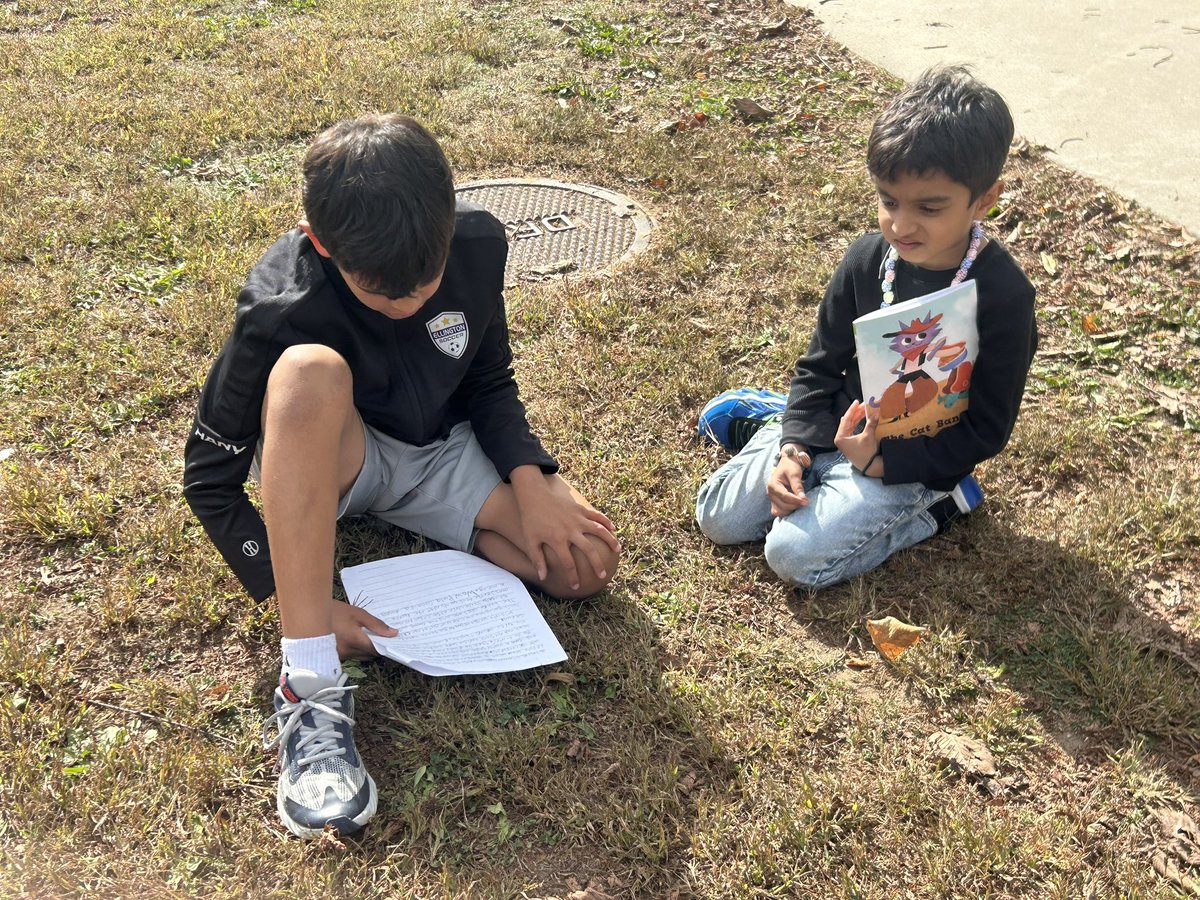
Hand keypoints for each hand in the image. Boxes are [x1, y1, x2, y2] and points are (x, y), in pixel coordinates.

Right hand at [331, 601, 397, 659]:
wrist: (311, 614)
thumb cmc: (335, 611)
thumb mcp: (358, 614)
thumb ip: (376, 625)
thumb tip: (393, 633)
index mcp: (354, 640)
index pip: (376, 650)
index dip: (386, 646)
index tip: (393, 641)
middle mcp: (347, 652)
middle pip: (369, 655)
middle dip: (378, 648)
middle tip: (383, 637)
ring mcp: (340, 655)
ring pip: (361, 657)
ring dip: (368, 650)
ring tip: (371, 637)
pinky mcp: (335, 656)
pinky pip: (353, 656)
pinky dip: (358, 650)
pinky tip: (359, 639)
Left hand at [510, 469, 619, 590]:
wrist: (534, 495)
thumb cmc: (530, 520)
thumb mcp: (530, 541)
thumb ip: (537, 559)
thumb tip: (543, 577)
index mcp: (557, 540)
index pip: (568, 563)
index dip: (573, 577)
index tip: (576, 586)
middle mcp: (570, 530)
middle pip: (588, 550)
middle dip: (596, 565)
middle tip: (602, 575)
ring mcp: (577, 519)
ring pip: (598, 531)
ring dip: (610, 541)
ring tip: (618, 550)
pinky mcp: (580, 509)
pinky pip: (596, 516)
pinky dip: (606, 522)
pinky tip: (613, 529)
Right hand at [767, 446, 810, 516]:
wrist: (787, 465)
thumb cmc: (790, 467)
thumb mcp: (794, 473)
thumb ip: (797, 485)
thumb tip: (802, 498)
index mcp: (773, 485)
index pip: (784, 496)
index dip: (796, 500)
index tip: (806, 501)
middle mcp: (770, 493)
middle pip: (783, 505)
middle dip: (795, 504)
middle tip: (806, 501)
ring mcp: (772, 499)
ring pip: (781, 511)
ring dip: (792, 509)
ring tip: (801, 502)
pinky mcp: (776, 503)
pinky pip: (780, 512)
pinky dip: (788, 511)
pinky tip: (795, 505)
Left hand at [835, 400, 883, 476]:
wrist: (869, 467)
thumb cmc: (866, 453)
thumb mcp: (868, 437)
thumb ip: (871, 424)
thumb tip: (876, 413)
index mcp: (840, 437)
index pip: (846, 419)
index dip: (852, 409)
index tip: (856, 401)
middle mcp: (840, 438)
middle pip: (848, 421)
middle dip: (856, 412)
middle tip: (863, 404)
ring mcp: (844, 440)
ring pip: (851, 424)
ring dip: (858, 417)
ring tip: (865, 409)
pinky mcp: (849, 442)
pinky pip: (853, 428)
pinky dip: (858, 422)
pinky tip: (863, 417)